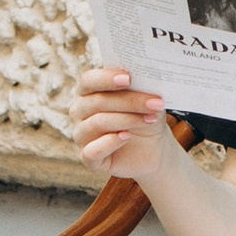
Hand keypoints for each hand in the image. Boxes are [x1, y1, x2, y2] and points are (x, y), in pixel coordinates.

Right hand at [76, 66, 177, 186]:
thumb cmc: (145, 116)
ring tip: (151, 119)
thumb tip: (148, 77)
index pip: (89, 80)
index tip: (128, 78)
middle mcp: (80, 111)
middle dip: (129, 101)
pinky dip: (110, 142)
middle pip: (98, 102)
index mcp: (89, 91)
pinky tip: (126, 136)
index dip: (106, 78)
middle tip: (156, 102)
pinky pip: (92, 151)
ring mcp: (82, 135)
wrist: (153, 149)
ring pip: (98, 123)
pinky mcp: (89, 158)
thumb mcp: (147, 100)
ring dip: (128, 120)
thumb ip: (142, 87)